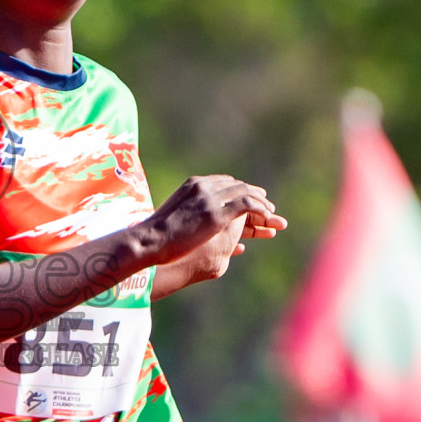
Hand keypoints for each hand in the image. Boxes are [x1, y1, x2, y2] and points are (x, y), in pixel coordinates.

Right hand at [137, 174, 286, 267]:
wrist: (150, 240)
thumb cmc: (156, 234)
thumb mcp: (172, 214)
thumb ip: (187, 210)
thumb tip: (191, 219)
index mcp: (193, 184)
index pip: (224, 181)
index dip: (239, 189)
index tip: (249, 197)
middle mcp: (203, 186)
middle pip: (237, 185)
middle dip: (254, 194)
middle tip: (266, 203)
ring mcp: (210, 200)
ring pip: (245, 193)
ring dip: (261, 202)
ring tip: (271, 212)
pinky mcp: (217, 215)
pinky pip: (246, 206)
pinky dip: (260, 210)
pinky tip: (267, 217)